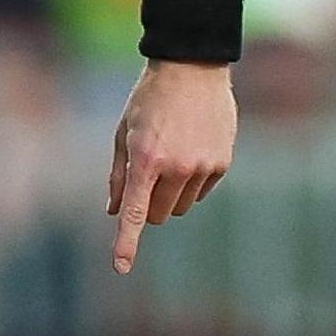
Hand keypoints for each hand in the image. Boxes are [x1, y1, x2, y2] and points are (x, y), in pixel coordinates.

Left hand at [106, 59, 235, 274]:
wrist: (191, 68)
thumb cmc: (148, 100)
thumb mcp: (123, 132)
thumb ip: (118, 175)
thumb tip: (114, 211)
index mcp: (145, 158)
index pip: (135, 212)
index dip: (127, 242)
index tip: (120, 267)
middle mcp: (176, 167)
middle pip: (158, 214)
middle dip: (148, 206)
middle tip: (146, 179)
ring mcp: (202, 166)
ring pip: (181, 206)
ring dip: (170, 194)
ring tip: (168, 157)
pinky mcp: (222, 164)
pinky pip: (201, 191)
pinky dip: (191, 182)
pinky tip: (189, 150)